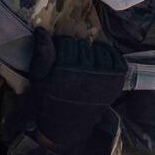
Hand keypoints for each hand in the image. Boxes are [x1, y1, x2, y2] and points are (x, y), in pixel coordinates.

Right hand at [27, 28, 125, 154]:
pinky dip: (108, 54)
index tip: (58, 53)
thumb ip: (42, 53)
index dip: (60, 45)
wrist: (68, 124)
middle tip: (70, 61)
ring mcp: (104, 77)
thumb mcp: (39, 77)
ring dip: (91, 52)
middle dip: (74, 49)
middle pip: (82, 45)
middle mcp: (87, 72)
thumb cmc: (50, 98)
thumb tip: (41, 29)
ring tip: (84, 63)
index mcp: (65, 70)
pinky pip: (115, 56)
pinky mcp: (116, 81)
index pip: (66, 41)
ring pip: (97, 49)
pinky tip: (99, 60)